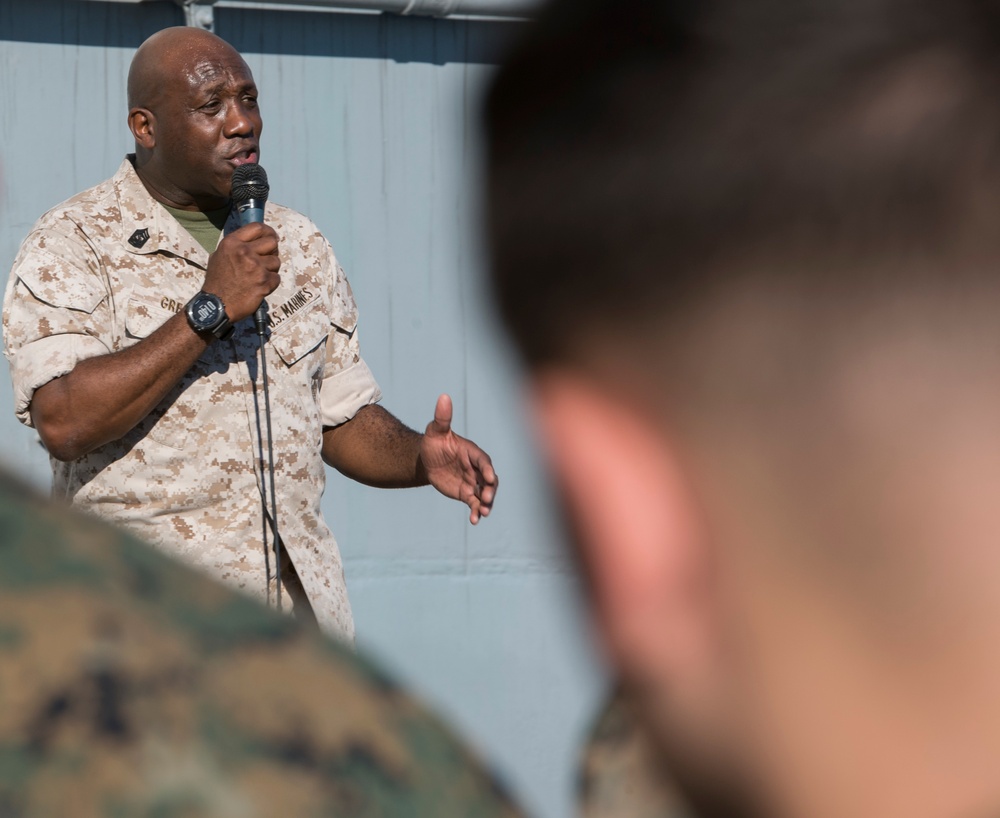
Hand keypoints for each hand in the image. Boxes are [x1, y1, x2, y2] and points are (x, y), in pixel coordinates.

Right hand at [202, 222, 280, 321]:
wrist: (216, 305)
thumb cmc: (217, 281)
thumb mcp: (219, 256)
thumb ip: (236, 246)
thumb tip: (253, 240)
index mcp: (232, 243)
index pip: (257, 227)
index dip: (268, 231)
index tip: (272, 236)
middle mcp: (244, 252)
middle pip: (272, 242)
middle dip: (272, 251)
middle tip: (267, 259)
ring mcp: (255, 267)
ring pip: (276, 261)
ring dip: (270, 269)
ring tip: (258, 276)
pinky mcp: (264, 282)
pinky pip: (276, 278)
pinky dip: (270, 283)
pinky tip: (259, 287)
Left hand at [419, 394, 497, 523]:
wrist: (426, 460)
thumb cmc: (433, 441)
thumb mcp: (435, 431)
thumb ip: (442, 418)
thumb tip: (443, 396)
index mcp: (472, 453)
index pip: (483, 461)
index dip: (487, 470)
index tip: (488, 478)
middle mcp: (476, 468)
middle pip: (489, 480)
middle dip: (490, 490)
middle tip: (486, 499)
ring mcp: (473, 482)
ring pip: (485, 494)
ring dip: (486, 503)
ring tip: (483, 513)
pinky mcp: (467, 493)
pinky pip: (474, 504)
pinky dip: (476, 512)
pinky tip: (474, 521)